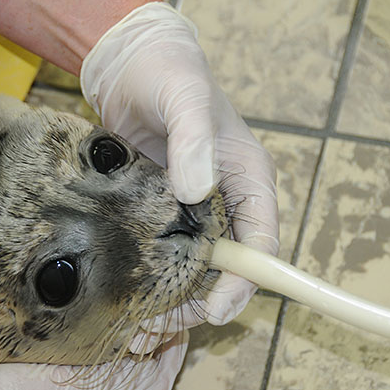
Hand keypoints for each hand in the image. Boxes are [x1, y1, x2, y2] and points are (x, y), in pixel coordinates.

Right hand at [0, 332, 187, 389]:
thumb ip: (117, 374)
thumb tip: (151, 350)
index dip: (165, 370)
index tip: (179, 336)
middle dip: (136, 363)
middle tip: (155, 324)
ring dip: (103, 359)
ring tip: (121, 322)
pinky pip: (53, 386)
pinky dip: (70, 362)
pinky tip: (73, 336)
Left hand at [81, 2, 278, 328]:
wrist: (130, 66)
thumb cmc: (166, 73)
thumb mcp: (183, 96)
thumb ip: (194, 138)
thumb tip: (196, 190)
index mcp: (247, 177)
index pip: (261, 240)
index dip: (246, 282)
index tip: (220, 311)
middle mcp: (224, 199)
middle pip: (229, 264)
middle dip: (205, 299)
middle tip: (168, 322)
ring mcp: (191, 208)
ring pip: (193, 265)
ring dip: (175, 295)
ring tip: (144, 318)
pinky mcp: (159, 211)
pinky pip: (162, 252)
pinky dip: (151, 277)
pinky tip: (128, 295)